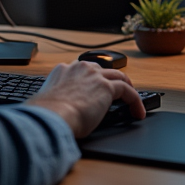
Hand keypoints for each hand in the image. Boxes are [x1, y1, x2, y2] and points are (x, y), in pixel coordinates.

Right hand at [27, 61, 145, 138]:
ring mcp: (94, 75)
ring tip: (133, 101)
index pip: (81, 70)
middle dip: (110, 80)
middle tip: (117, 92)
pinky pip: (128, 91)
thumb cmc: (46, 115)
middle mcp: (79, 68)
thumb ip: (57, 99)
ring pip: (118, 77)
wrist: (52, 116)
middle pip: (102, 70)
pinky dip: (135, 101)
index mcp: (62, 71)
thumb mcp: (50, 101)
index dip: (91, 79)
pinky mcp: (107, 87)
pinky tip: (137, 113)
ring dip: (127, 88)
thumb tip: (60, 110)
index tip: (95, 89)